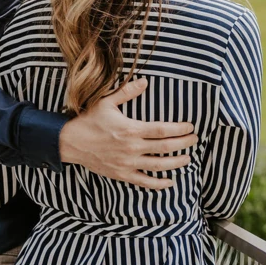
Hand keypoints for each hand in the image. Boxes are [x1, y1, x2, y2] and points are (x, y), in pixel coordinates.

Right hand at [59, 78, 197, 189]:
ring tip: (188, 159)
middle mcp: (132, 148)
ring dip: (176, 163)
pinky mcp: (121, 174)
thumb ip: (128, 92)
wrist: (70, 143)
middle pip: (165, 147)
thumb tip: (145, 81)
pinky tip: (170, 181)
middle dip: (183, 144)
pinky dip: (158, 184)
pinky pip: (144, 182)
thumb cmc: (89, 120)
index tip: (191, 127)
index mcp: (131, 129)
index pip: (163, 130)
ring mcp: (127, 163)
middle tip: (195, 140)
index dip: (180, 129)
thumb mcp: (107, 102)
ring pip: (158, 166)